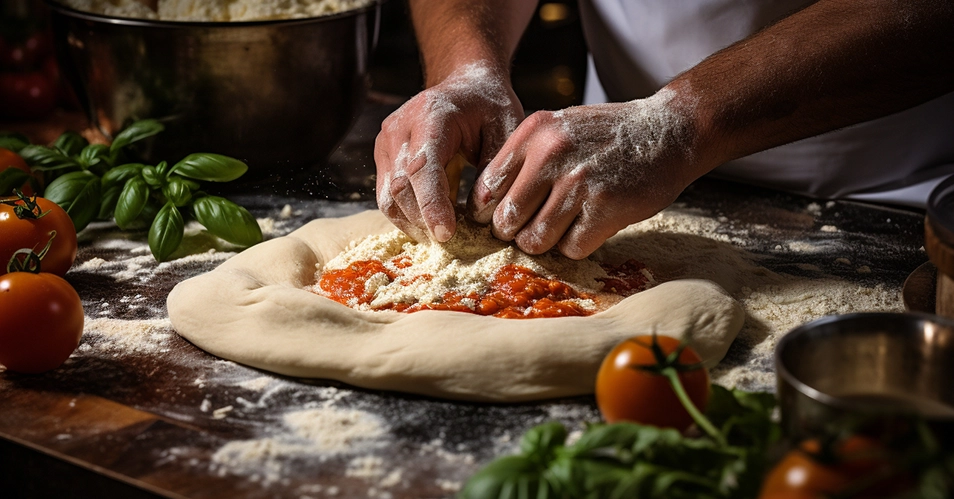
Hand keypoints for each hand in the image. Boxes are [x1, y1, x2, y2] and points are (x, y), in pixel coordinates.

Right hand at [374, 61, 522, 241]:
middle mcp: (399, 128)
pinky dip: (409, 216)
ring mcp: (386, 142)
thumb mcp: (507, 129)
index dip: (431, 204)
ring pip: (388, 198)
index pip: (422, 166)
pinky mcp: (383, 156)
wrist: (465, 84)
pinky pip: (388, 197)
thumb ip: (495, 169)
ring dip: (414, 224)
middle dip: (425, 221)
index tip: (446, 234)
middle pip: (400, 188)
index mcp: (432, 115)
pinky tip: (433, 223)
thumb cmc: (489, 106)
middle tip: (455, 243)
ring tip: (445, 236)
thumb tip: (481, 212)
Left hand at [467, 90, 704, 258]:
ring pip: (536, 239)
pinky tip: (588, 227)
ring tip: (561, 228)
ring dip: (545, 243)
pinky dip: (576, 245)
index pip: (487, 186)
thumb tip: (487, 205)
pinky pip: (571, 247)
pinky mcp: (606, 207)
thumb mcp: (559, 128)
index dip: (487, 211)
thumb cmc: (607, 136)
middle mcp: (552, 154)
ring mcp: (580, 181)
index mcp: (535, 132)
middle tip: (529, 230)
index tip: (497, 219)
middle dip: (514, 233)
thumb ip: (523, 159)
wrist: (668, 132)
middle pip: (507, 219)